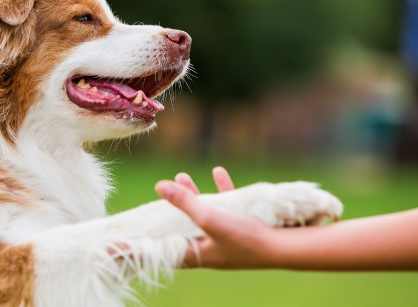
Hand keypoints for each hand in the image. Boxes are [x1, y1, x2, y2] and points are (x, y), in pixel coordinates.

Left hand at [155, 167, 275, 268]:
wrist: (287, 246)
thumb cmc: (245, 238)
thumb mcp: (209, 219)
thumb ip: (185, 203)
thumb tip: (159, 186)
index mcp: (199, 254)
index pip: (167, 250)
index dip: (152, 241)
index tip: (137, 231)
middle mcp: (212, 247)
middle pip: (184, 227)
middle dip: (172, 208)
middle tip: (163, 190)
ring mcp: (228, 237)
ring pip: (205, 213)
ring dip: (194, 194)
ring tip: (182, 176)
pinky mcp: (244, 226)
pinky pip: (228, 206)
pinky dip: (222, 190)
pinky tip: (219, 171)